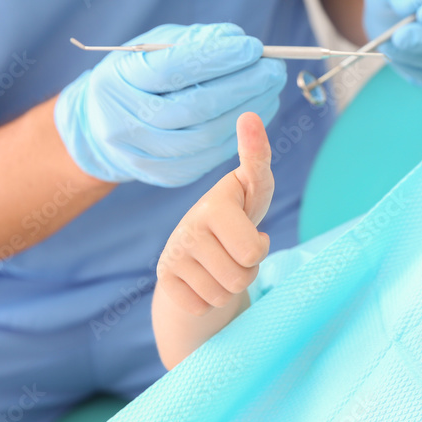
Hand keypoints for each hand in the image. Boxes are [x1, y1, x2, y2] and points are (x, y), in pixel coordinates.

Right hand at [54, 23, 285, 186]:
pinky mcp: (166, 175)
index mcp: (118, 82)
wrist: (105, 125)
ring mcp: (145, 155)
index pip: (174, 69)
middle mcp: (127, 122)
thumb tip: (238, 40)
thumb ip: (194, 42)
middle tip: (274, 69)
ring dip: (250, 111)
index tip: (253, 48)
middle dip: (244, 85)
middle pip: (196, 107)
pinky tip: (258, 113)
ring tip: (272, 89)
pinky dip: (241, 134)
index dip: (218, 59)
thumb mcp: (154, 47)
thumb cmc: (137, 76)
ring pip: (208, 136)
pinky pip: (212, 156)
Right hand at [155, 112, 271, 315]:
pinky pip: (202, 307)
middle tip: (241, 251)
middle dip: (250, 269)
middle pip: (242, 276)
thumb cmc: (237, 213)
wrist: (202, 248)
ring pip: (223, 294)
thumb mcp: (254, 188)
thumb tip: (249, 115)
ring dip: (231, 284)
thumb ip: (256, 157)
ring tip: (225, 262)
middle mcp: (188, 228)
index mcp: (214, 206)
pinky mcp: (164, 281)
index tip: (226, 226)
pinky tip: (205, 278)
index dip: (256, 246)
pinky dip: (210, 300)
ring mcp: (172, 256)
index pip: (253, 250)